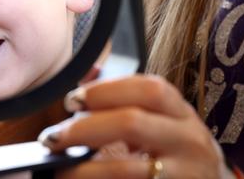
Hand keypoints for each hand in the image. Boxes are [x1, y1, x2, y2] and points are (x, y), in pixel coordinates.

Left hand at [38, 75, 234, 178]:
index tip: (73, 99)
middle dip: (86, 128)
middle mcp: (188, 140)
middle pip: (132, 123)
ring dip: (84, 169)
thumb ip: (131, 102)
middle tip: (55, 137)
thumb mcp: (166, 123)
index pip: (148, 88)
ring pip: (124, 169)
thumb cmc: (179, 153)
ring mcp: (183, 174)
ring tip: (59, 170)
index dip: (106, 90)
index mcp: (181, 113)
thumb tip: (87, 75)